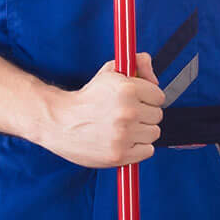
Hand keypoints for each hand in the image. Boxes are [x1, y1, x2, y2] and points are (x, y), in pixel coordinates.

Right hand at [41, 53, 166, 168]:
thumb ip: (137, 64)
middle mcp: (127, 112)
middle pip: (157, 116)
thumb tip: (155, 77)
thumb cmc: (87, 99)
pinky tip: (123, 140)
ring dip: (142, 132)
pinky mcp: (120, 154)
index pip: (159, 97)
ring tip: (123, 128)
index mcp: (127, 89)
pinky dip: (138, 148)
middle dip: (144, 114)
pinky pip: (147, 151)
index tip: (137, 101)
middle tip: (127, 115)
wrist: (60, 122)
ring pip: (154, 133)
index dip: (148, 98)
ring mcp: (124, 135)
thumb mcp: (110, 72)